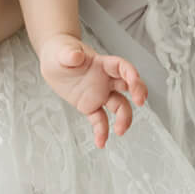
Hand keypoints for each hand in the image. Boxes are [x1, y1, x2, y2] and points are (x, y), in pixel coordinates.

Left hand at [37, 33, 148, 148]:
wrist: (54, 61)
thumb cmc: (61, 50)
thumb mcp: (62, 50)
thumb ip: (70, 53)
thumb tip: (76, 55)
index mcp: (102, 64)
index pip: (121, 67)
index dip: (130, 72)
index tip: (134, 80)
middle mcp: (105, 80)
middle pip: (128, 86)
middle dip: (138, 93)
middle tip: (140, 102)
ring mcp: (99, 94)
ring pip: (119, 106)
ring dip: (123, 118)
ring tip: (120, 131)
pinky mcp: (90, 106)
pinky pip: (100, 120)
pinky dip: (101, 131)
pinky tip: (101, 142)